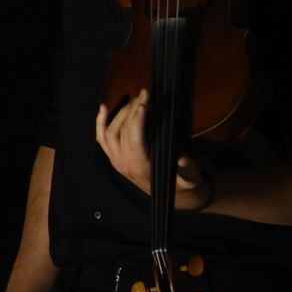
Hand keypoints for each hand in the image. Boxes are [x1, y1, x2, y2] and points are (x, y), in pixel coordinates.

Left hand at [95, 90, 209, 207]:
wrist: (172, 196)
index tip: (144, 103)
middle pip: (121, 132)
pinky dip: (100, 122)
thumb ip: (187, 171)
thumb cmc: (183, 183)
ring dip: (119, 113)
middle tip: (144, 95)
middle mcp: (124, 164)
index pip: (134, 140)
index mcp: (141, 168)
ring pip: (109, 132)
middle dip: (132, 111)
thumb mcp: (190, 180)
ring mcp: (115, 160)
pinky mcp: (113, 156)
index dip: (137, 120)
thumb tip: (183, 160)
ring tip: (134, 99)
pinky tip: (103, 107)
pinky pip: (101, 138)